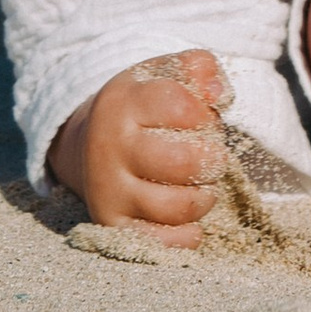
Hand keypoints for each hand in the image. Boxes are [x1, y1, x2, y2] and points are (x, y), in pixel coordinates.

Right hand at [48, 48, 229, 243]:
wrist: (92, 143)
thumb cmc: (143, 106)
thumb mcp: (165, 72)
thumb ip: (200, 68)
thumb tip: (218, 93)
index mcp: (122, 104)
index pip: (180, 107)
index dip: (206, 114)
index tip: (204, 118)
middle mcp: (108, 150)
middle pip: (184, 163)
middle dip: (212, 159)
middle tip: (210, 155)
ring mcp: (108, 193)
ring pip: (177, 207)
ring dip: (204, 196)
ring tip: (201, 183)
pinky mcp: (112, 227)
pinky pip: (164, 243)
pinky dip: (188, 233)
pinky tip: (188, 215)